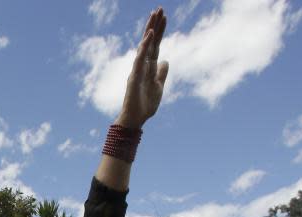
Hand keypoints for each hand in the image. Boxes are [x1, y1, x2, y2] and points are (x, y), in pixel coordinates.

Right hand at [115, 8, 168, 129]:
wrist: (136, 119)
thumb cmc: (145, 105)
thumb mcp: (159, 87)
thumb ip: (161, 73)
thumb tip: (166, 60)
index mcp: (149, 67)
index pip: (156, 45)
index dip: (160, 32)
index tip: (164, 17)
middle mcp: (142, 65)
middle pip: (150, 41)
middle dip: (155, 25)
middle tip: (159, 8)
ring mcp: (138, 69)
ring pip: (144, 46)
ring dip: (150, 30)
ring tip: (155, 15)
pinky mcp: (135, 75)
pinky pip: (141, 57)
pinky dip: (145, 45)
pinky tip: (150, 34)